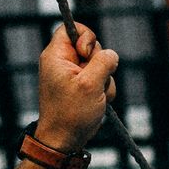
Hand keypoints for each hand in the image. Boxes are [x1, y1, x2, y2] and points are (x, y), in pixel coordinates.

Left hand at [34, 24, 117, 152]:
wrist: (64, 140)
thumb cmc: (72, 113)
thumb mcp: (91, 84)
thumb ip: (103, 63)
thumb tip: (112, 54)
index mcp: (56, 56)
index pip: (71, 29)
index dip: (86, 37)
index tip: (87, 55)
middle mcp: (63, 62)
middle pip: (91, 47)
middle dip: (101, 65)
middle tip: (94, 82)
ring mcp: (73, 75)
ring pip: (99, 66)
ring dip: (104, 81)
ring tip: (95, 97)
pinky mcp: (81, 86)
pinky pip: (100, 80)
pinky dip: (103, 90)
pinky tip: (97, 102)